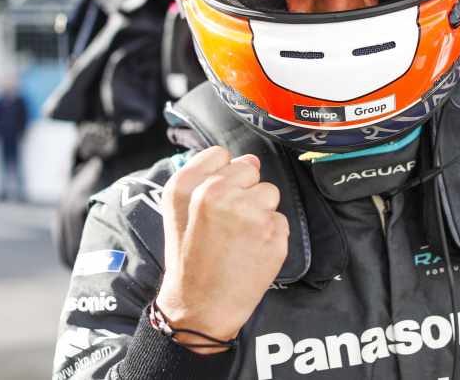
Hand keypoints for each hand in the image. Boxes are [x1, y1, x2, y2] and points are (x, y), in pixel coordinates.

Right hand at [155, 146, 288, 352]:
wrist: (200, 306)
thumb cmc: (189, 258)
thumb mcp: (178, 210)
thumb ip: (207, 176)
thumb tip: (251, 159)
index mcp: (187, 186)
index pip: (221, 154)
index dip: (222, 176)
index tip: (215, 199)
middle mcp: (216, 193)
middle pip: (249, 169)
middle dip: (243, 192)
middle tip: (227, 223)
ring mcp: (247, 212)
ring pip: (269, 192)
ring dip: (260, 212)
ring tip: (239, 238)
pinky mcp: (272, 233)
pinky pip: (281, 219)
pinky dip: (271, 234)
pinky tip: (252, 251)